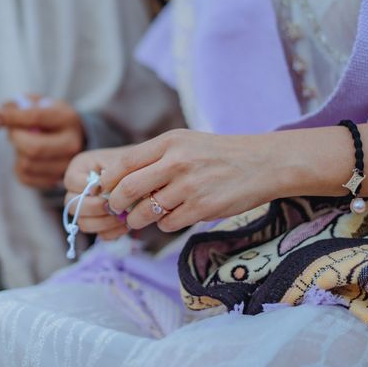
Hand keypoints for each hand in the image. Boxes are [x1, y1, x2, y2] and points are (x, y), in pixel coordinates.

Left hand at [1, 96, 84, 189]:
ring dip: (17, 152)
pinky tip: (26, 156)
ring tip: (23, 142)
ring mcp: (65, 166)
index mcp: (68, 119)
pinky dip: (18, 166)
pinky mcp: (54, 181)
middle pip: (33, 147)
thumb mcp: (40, 103)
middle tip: (13, 131)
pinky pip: (24, 177)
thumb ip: (18, 105)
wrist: (72, 138)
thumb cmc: (51, 118)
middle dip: (15, 138)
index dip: (13, 116)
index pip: (36, 117)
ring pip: (27, 164)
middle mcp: (71, 145)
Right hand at [63, 147, 132, 240]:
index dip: (88, 189)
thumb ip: (112, 173)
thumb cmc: (133, 163)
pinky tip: (126, 224)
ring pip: (84, 223)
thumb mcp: (122, 161)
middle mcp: (76, 189)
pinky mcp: (98, 222)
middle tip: (115, 206)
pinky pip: (99, 234)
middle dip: (96, 208)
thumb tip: (102, 192)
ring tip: (123, 217)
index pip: (71, 182)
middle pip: (73, 206)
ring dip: (104, 222)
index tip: (108, 189)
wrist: (145, 172)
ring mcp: (85, 208)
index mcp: (78, 168)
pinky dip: (113, 231)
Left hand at [101, 129, 281, 232]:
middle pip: (128, 189)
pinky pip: (168, 223)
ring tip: (138, 219)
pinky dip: (164, 224)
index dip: (108, 180)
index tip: (105, 190)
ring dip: (137, 219)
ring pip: (146, 211)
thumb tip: (120, 181)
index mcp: (168, 142)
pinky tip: (171, 217)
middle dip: (116, 204)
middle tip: (115, 209)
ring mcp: (189, 186)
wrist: (262, 163)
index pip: (124, 163)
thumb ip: (154, 157)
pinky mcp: (202, 208)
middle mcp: (176, 162)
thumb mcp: (184, 142)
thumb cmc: (217, 153)